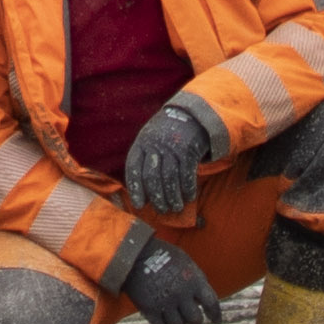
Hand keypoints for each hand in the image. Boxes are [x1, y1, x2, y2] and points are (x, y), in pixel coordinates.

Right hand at [106, 232, 222, 323]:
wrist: (134, 253)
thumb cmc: (163, 255)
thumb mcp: (185, 263)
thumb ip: (196, 280)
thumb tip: (204, 300)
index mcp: (194, 280)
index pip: (212, 304)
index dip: (216, 315)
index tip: (216, 321)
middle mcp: (181, 293)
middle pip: (195, 320)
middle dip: (194, 320)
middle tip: (191, 317)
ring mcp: (165, 302)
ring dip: (178, 321)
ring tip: (175, 314)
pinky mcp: (149, 308)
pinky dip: (163, 322)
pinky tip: (163, 316)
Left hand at [118, 94, 227, 217]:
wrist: (190, 114)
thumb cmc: (167, 135)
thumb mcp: (150, 139)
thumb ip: (145, 161)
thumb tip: (144, 194)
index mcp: (141, 143)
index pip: (133, 168)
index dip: (135, 188)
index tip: (139, 205)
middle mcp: (155, 145)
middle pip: (152, 176)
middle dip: (157, 197)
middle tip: (162, 210)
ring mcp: (172, 146)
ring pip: (169, 178)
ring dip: (173, 196)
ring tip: (175, 207)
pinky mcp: (189, 149)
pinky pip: (186, 174)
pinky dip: (188, 188)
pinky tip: (189, 197)